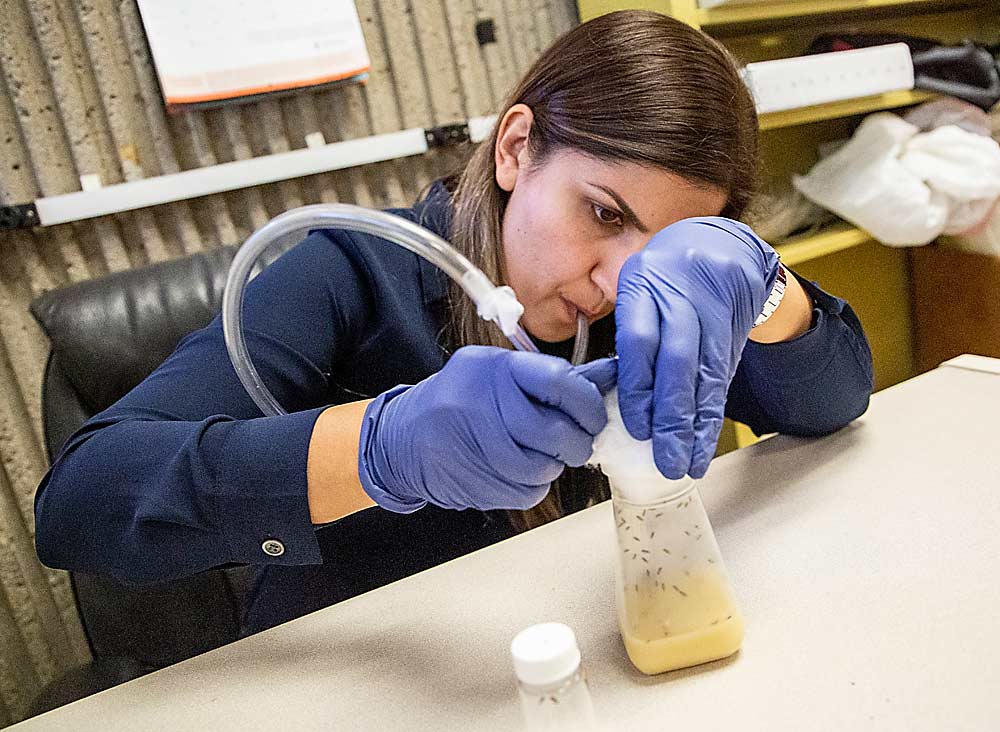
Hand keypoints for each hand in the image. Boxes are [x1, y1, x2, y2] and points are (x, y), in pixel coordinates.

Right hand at [358, 347, 616, 512]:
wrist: (402, 440)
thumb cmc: (461, 402)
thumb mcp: (496, 374)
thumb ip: (547, 379)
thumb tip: (608, 379)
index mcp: (492, 367)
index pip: (558, 380)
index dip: (587, 403)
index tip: (594, 417)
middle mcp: (479, 401)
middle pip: (552, 431)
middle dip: (576, 444)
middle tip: (577, 444)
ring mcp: (471, 443)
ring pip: (542, 467)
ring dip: (553, 467)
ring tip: (544, 458)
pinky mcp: (471, 480)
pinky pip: (526, 492)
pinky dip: (533, 487)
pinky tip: (521, 474)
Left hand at [615, 217, 778, 478]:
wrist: (722, 248)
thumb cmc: (664, 281)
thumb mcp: (639, 291)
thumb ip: (630, 339)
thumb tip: (617, 403)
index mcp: (643, 283)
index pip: (639, 338)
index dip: (639, 386)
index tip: (637, 428)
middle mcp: (680, 293)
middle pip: (677, 360)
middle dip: (671, 415)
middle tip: (666, 458)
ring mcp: (713, 308)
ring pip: (705, 373)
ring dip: (696, 424)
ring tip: (687, 462)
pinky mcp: (736, 326)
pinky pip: (723, 376)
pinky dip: (712, 413)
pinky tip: (704, 441)